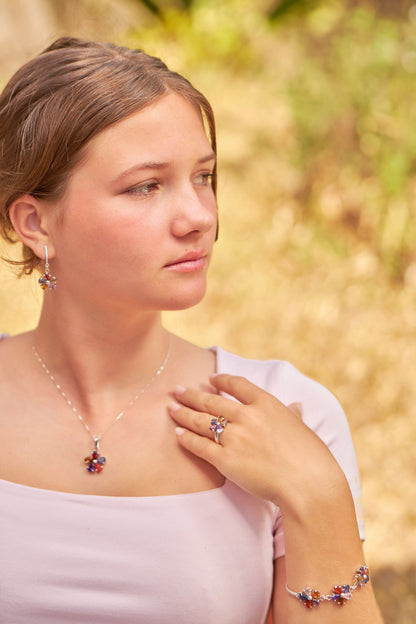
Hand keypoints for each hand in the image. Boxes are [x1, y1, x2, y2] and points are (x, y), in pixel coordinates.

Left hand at [168, 374, 342, 510]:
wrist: (308, 483)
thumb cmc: (311, 456)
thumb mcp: (303, 426)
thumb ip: (292, 414)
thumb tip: (295, 405)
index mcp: (266, 404)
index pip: (237, 385)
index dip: (221, 381)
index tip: (211, 379)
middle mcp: (247, 416)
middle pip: (212, 401)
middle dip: (191, 395)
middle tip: (177, 390)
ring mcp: (235, 437)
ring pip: (201, 421)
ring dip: (184, 414)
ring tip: (171, 408)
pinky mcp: (226, 460)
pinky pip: (201, 446)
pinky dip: (188, 439)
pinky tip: (178, 434)